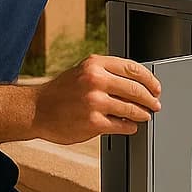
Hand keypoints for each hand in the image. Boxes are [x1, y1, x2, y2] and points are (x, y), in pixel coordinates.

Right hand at [31, 54, 162, 144]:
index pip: (133, 68)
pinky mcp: (93, 123)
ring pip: (131, 109)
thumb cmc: (60, 92)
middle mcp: (95, 80)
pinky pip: (121, 125)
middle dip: (150, 99)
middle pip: (136, 89)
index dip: (149, 80)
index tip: (156, 87)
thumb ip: (106, 73)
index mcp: (95, 64)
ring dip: (142, 114)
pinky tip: (130, 126)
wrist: (36, 110)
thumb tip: (137, 83)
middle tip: (155, 104)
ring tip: (144, 116)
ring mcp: (94, 102)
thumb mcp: (82, 72)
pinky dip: (130, 127)